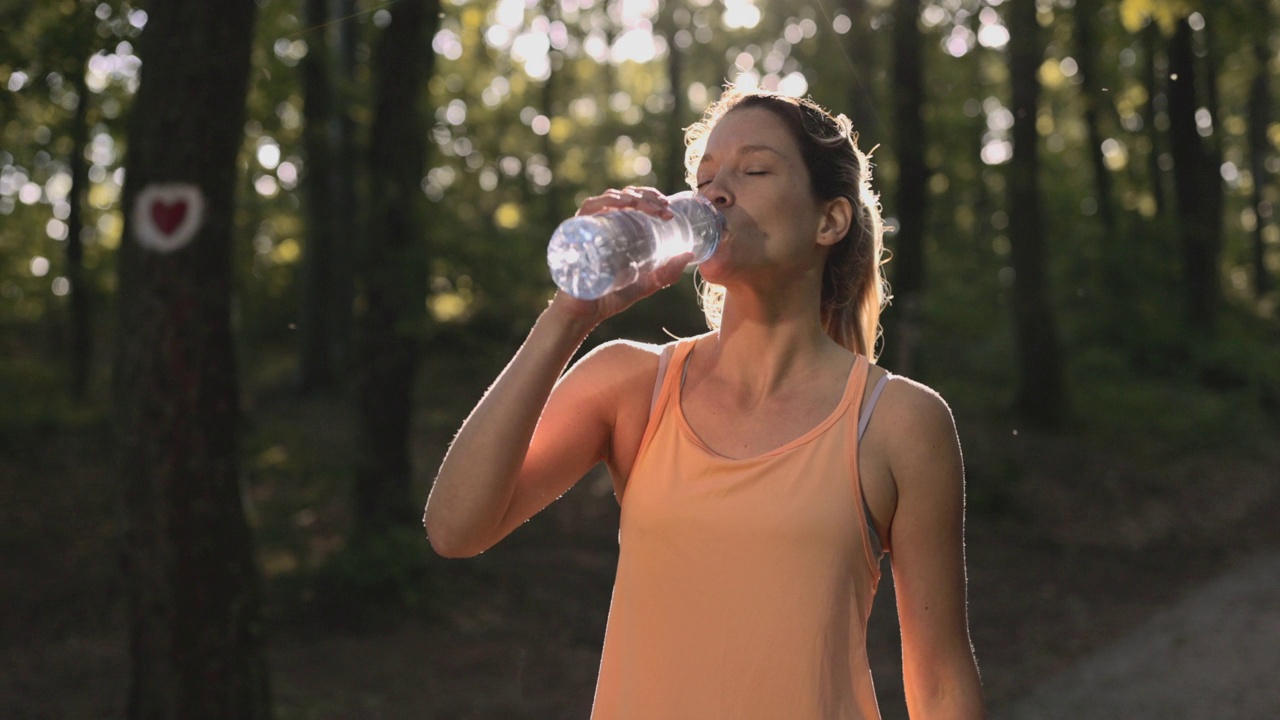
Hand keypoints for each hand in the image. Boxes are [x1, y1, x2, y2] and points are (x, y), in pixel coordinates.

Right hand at [549, 186, 692, 329]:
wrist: (585, 314)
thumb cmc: (611, 296)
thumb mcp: (646, 283)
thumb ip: (666, 273)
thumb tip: (690, 254)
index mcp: (618, 228)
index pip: (634, 201)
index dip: (652, 198)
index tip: (668, 209)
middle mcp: (603, 223)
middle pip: (624, 196)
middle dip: (646, 196)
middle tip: (664, 208)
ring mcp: (589, 226)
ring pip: (609, 198)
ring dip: (631, 197)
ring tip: (650, 208)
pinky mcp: (575, 232)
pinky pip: (588, 208)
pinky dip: (604, 202)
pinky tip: (621, 204)